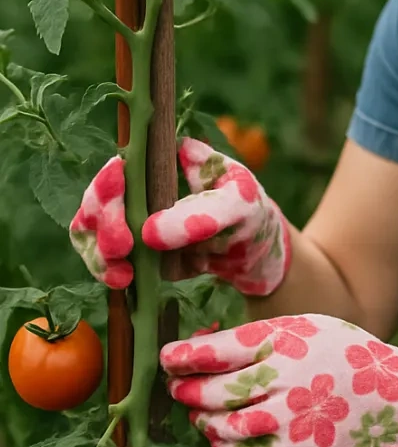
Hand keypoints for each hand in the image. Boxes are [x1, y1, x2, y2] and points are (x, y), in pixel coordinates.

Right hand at [68, 138, 290, 296]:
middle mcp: (137, 190)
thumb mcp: (240, 204)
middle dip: (102, 224)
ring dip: (98, 255)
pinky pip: (107, 262)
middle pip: (95, 203)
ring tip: (122, 275)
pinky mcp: (133, 253)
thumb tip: (149, 233)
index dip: (108, 184)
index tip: (118, 204)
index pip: (119, 168)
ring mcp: (131, 222)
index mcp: (160, 164)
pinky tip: (128, 282)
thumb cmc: (250, 213)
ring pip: (91, 234)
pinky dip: (110, 272)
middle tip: (122, 247)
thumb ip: (204, 213)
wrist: (255, 252)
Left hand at [159, 314, 397, 446]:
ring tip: (203, 413)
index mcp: (288, 342)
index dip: (184, 356)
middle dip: (187, 390)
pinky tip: (225, 437)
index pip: (219, 350)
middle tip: (178, 388)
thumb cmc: (340, 357)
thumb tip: (196, 352)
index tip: (165, 358)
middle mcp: (287, 382)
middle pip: (214, 392)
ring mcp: (292, 423)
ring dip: (204, 421)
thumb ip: (256, 339)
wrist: (395, 400)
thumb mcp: (305, 329)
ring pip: (222, 428)